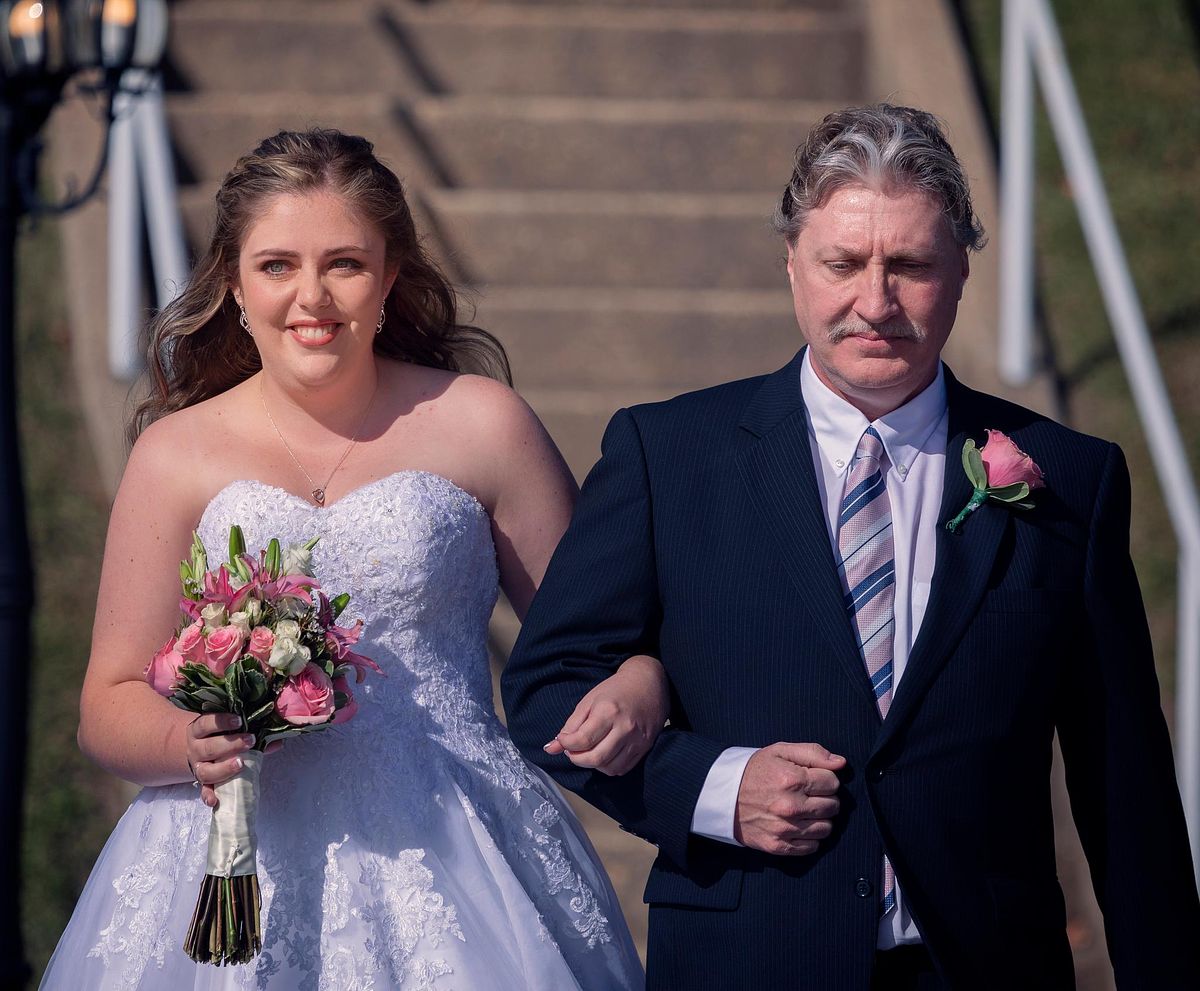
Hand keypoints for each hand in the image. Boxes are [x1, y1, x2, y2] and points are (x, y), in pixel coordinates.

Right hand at [185, 714, 256, 808]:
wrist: (200, 750)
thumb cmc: (220, 736)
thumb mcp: (230, 729)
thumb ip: (252, 731)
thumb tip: (277, 741)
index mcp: (199, 730)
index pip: (205, 723)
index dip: (221, 722)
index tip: (239, 721)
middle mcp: (195, 748)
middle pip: (208, 747)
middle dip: (230, 744)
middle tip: (250, 740)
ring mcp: (197, 767)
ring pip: (205, 771)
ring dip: (223, 768)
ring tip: (240, 764)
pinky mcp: (202, 782)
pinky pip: (203, 791)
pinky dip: (208, 795)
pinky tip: (215, 800)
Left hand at [543, 655, 668, 775]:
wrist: (648, 684)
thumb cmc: (615, 691)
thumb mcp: (589, 702)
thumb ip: (570, 726)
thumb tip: (550, 749)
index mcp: (608, 711)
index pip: (582, 740)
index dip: (566, 745)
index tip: (563, 740)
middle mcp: (625, 728)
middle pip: (595, 758)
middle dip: (577, 759)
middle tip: (573, 750)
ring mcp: (637, 740)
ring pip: (609, 768)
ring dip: (593, 764)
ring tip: (589, 750)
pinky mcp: (645, 748)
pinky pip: (622, 769)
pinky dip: (608, 766)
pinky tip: (604, 753)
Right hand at [733, 743, 844, 855]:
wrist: (722, 796)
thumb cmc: (754, 770)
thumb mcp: (780, 751)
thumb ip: (813, 752)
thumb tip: (840, 763)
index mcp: (792, 779)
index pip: (833, 782)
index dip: (825, 778)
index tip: (813, 778)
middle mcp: (790, 806)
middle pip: (832, 806)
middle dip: (825, 797)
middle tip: (809, 793)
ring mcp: (784, 829)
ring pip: (826, 828)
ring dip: (820, 819)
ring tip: (805, 809)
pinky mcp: (778, 846)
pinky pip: (812, 847)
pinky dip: (810, 837)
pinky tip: (799, 825)